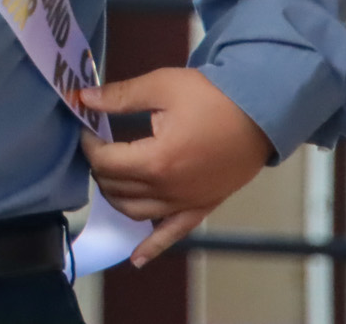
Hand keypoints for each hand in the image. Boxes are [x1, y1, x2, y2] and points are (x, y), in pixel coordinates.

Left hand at [80, 67, 275, 266]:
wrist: (261, 112)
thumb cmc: (213, 97)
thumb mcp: (161, 86)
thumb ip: (119, 97)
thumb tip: (84, 99)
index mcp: (157, 161)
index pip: (105, 162)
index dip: (88, 145)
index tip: (86, 127)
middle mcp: (169, 190)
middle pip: (116, 187)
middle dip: (99, 166)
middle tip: (97, 145)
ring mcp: (186, 203)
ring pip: (135, 212)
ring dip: (115, 196)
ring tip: (108, 175)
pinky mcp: (202, 207)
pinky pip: (173, 234)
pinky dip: (152, 247)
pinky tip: (136, 258)